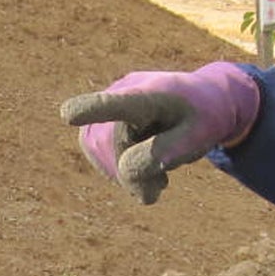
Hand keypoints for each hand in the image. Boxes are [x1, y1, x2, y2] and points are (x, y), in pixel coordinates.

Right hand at [59, 63, 261, 204]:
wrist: (205, 99)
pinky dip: (117, 168)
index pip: (119, 103)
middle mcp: (123, 90)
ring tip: (155, 175)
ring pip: (97, 150)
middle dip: (129, 173)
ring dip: (122, 172)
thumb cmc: (204, 119)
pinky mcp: (101, 115)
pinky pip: (96, 151)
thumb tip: (123, 170)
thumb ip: (165, 154)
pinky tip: (139, 165)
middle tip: (161, 185)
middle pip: (108, 145)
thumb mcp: (197, 139)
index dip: (93, 110)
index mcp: (152, 95)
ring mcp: (108, 100)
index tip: (69, 114)